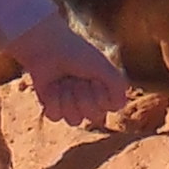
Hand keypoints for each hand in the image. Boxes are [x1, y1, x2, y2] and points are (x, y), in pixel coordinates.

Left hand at [16, 24, 130, 128]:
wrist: (47, 48)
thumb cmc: (76, 53)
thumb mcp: (102, 66)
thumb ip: (117, 85)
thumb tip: (120, 105)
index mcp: (104, 89)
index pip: (112, 108)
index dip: (102, 96)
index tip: (95, 79)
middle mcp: (89, 99)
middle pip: (94, 117)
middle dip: (84, 97)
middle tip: (76, 80)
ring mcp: (70, 105)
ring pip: (74, 120)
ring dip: (67, 99)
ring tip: (63, 82)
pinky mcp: (51, 106)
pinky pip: (55, 117)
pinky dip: (52, 100)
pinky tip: (51, 86)